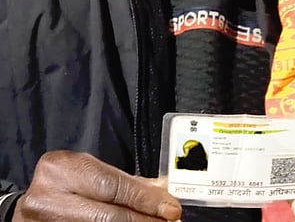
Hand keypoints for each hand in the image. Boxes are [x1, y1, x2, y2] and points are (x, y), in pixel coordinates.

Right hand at [14, 151, 181, 221]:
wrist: (32, 205)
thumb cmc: (66, 184)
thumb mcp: (92, 172)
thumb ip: (126, 182)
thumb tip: (164, 195)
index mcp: (60, 168)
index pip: (112, 186)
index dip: (145, 199)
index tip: (172, 209)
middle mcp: (45, 196)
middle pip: (106, 215)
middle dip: (143, 220)